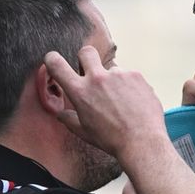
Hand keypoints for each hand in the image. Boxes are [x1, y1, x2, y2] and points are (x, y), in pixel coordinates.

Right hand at [44, 46, 165, 159]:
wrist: (142, 141)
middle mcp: (98, 78)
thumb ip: (69, 119)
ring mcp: (118, 75)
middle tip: (91, 74)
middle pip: (86, 52)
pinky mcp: (136, 76)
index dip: (52, 59)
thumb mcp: (84, 132)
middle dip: (86, 59)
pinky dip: (130, 87)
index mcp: (80, 92)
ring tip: (121, 102)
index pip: (56, 64)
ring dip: (113, 80)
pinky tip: (134, 103)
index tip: (53, 60)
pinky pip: (129, 76)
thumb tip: (61, 113)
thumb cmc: (111, 140)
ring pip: (112, 69)